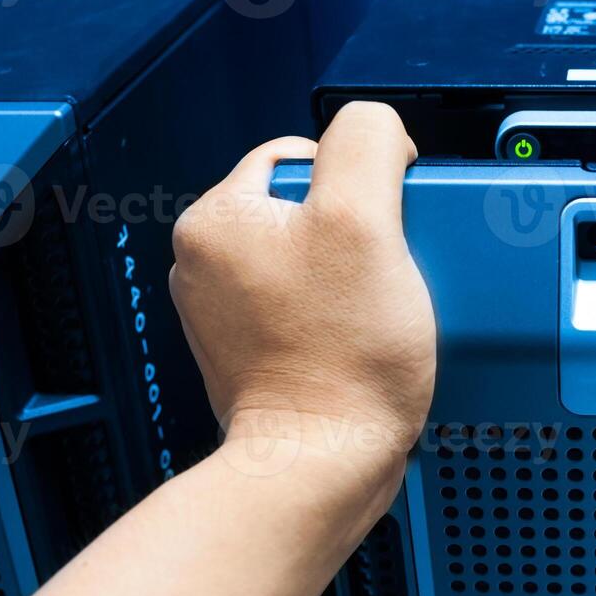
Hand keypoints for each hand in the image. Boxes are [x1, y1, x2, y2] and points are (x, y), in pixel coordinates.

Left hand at [169, 102, 434, 463]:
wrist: (323, 466)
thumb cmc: (339, 360)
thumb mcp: (364, 221)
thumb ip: (367, 144)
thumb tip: (375, 129)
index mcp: (217, 216)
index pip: (305, 155)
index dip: (364, 183)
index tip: (386, 232)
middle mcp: (209, 261)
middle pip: (312, 209)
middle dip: (361, 235)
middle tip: (382, 278)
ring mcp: (228, 313)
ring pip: (316, 261)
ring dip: (357, 279)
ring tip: (373, 316)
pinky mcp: (255, 354)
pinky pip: (312, 310)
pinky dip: (343, 321)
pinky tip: (361, 344)